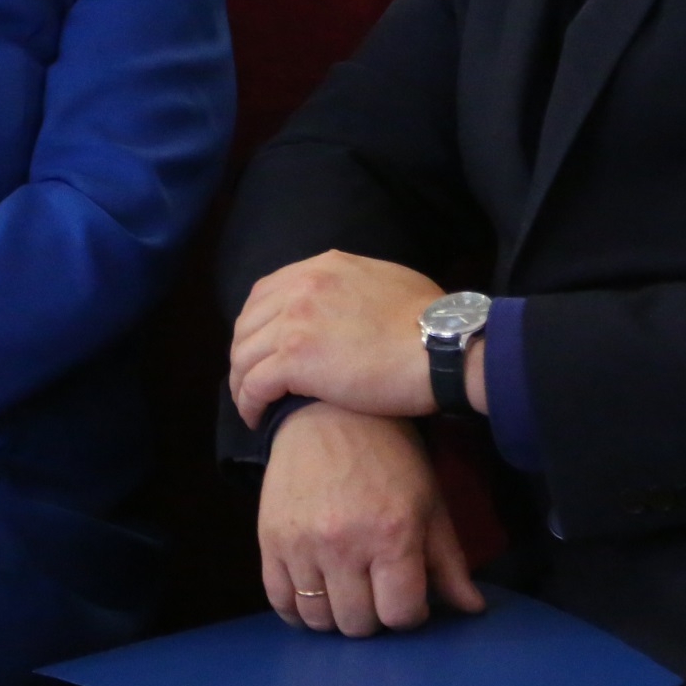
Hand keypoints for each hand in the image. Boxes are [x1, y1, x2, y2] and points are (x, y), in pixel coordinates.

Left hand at [229, 251, 449, 427]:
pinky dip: (248, 404)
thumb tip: (352, 299)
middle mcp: (302, 287)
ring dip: (241, 383)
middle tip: (251, 381)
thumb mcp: (389, 280)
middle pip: (248, 323)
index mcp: (323, 267)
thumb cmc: (432, 321)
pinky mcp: (296, 360)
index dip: (256, 323)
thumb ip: (356, 286)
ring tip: (250, 406)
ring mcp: (295, 322)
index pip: (266, 292)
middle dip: (244, 354)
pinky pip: (253, 384)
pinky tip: (256, 419)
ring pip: (244, 355)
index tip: (261, 346)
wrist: (443, 348)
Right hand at [259, 404, 483, 635]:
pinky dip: (297, 609)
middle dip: (373, 617)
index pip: (400, 614)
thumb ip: (449, 563)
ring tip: (346, 592)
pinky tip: (314, 595)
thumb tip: (473, 609)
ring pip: (318, 619)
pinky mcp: (269, 540)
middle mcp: (344, 544)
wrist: (328, 414)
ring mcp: (302, 544)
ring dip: (336, 616)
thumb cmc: (389, 458)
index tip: (407, 596)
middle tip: (376, 591)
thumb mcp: (429, 503)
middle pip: (358, 623)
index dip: (409, 614)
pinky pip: (279, 600)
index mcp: (392, 534)